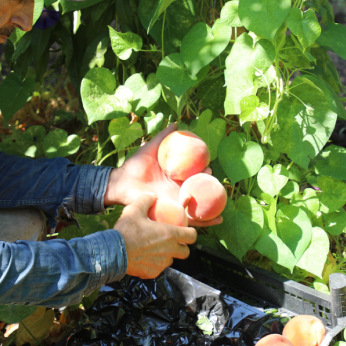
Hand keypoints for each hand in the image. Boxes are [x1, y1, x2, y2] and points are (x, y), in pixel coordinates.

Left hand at [103, 123, 221, 226]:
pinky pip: (190, 219)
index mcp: (174, 177)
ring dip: (212, 207)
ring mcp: (175, 202)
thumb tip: (177, 124)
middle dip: (210, 188)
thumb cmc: (134, 165)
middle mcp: (177, 190)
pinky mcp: (172, 213)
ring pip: (198, 206)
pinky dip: (204, 221)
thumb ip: (163, 137)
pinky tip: (218, 219)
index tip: (209, 166)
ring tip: (223, 205)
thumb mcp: (151, 148)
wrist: (122, 182)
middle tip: (215, 182)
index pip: (193, 175)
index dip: (203, 172)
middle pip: (198, 191)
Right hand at [113, 193, 196, 278]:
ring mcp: (161, 264)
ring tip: (155, 249)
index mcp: (170, 234)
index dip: (191, 233)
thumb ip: (146, 200)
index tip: (185, 231)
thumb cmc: (126, 230)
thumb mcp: (134, 209)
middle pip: (185, 252)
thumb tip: (153, 195)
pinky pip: (158, 268)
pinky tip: (144, 258)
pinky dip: (154, 264)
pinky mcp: (152, 273)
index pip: (192, 236)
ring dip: (166, 255)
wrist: (113, 252)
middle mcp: (169, 250)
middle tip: (172, 242)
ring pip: (170, 260)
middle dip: (182, 247)